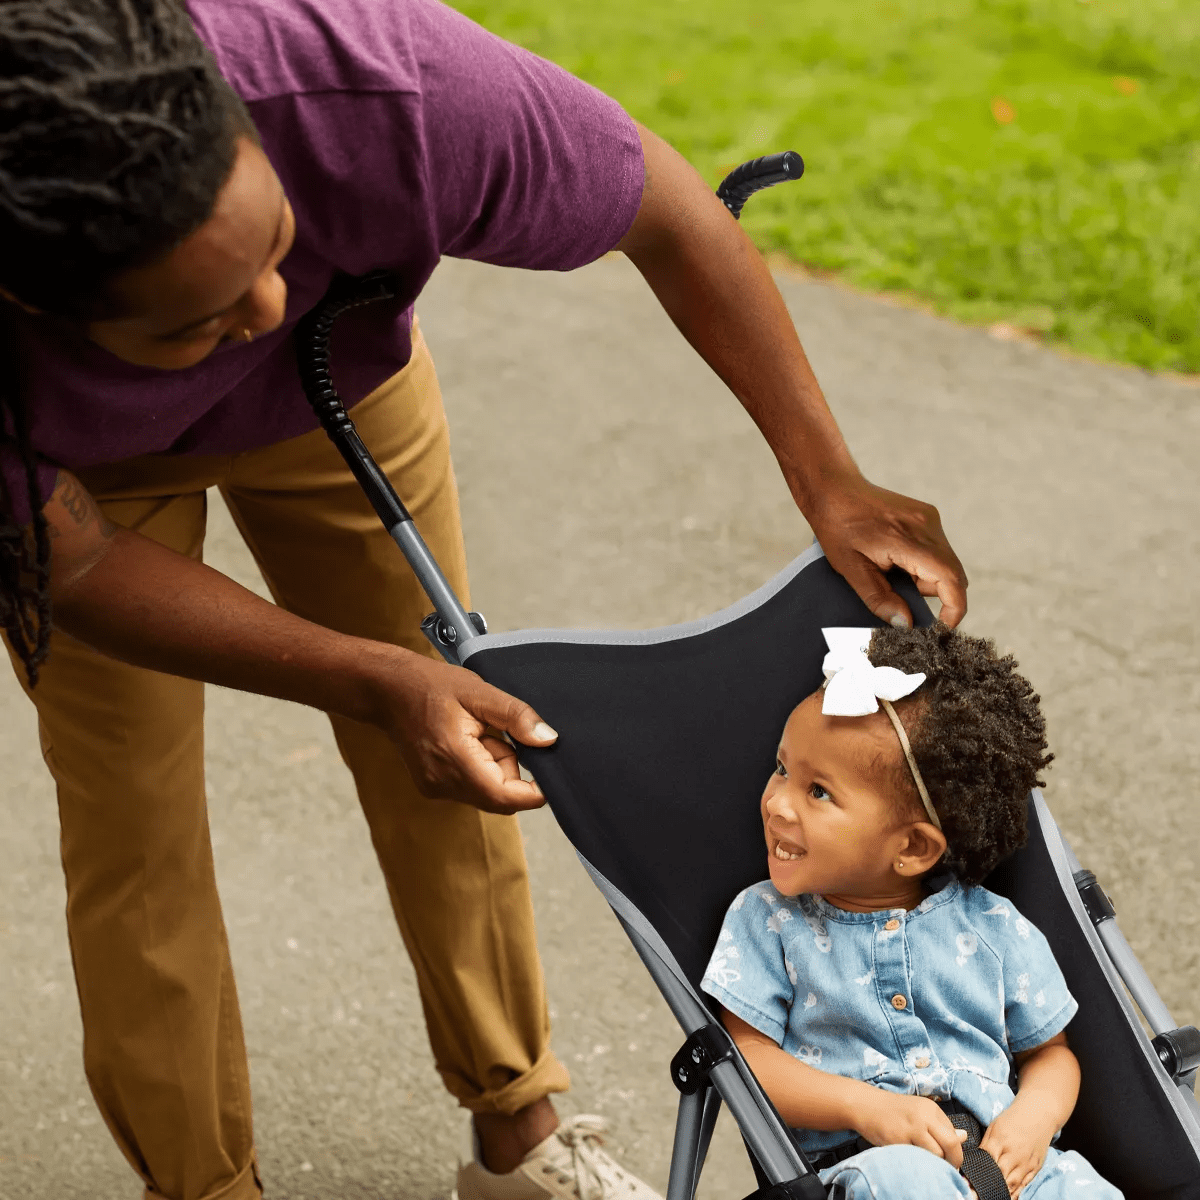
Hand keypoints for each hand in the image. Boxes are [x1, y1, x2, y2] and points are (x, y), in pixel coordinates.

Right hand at [364, 646, 557, 813]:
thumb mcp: (480, 692)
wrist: (389, 689)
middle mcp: (443, 783)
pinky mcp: (432, 787)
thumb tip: (548, 740)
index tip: (548, 773)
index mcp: (455, 759)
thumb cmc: (431, 685)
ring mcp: (435, 788)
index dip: (534, 792)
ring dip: (494, 768)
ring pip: (486, 793)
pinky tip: (465, 742)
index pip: (505, 798)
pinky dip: (479, 769)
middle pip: (499, 798)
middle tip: (495, 735)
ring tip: (477, 734)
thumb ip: (516, 717)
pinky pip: (471, 788)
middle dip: (510, 770)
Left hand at [801, 468, 967, 629]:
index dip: (954, 609)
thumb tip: (905, 624)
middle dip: (934, 595)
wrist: (833, 491)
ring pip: (945, 563)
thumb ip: (880, 599)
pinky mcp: (927, 516)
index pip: (951, 579)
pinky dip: (923, 564)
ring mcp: (929, 519)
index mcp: (909, 540)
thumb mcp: (851, 570)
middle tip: (902, 598)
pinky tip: (896, 559)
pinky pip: (937, 550)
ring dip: (926, 579)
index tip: (941, 627)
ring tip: (891, 572)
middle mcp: (928, 526)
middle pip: (952, 574)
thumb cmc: (838, 528)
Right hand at [855, 1090, 967, 1168]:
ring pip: (935, 1154)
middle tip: (948, 1167)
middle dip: (953, 1160)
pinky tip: (912, 1158)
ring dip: (935, 1163)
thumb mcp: (919, 1111)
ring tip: (928, 1163)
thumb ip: (940, 1125)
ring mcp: (910, 1128)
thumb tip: (963, 1136)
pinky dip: (918, 1162)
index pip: (954, 1135)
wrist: (864, 1104)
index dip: (954, 1151)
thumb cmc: (893, 1110)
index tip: (949, 1158)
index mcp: (931, 1108)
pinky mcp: (897, 1139)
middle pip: (950, 1144)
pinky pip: (916, 1157)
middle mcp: (923, 1116)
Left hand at [979, 1099, 1056, 1197]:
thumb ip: (986, 1144)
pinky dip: (1015, 1194)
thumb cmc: (1013, 1120)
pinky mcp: (1035, 1169)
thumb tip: (975, 1160)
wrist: (1038, 1115)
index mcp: (1000, 1141)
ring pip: (1012, 1185)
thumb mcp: (994, 1127)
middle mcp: (1013, 1155)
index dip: (976, 1173)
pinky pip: (1024, 1186)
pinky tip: (1006, 1197)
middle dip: (987, 1186)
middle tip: (975, 1194)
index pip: (985, 1162)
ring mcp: (1026, 1164)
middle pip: (998, 1176)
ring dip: (1000, 1193)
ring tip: (988, 1196)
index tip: (967, 1182)